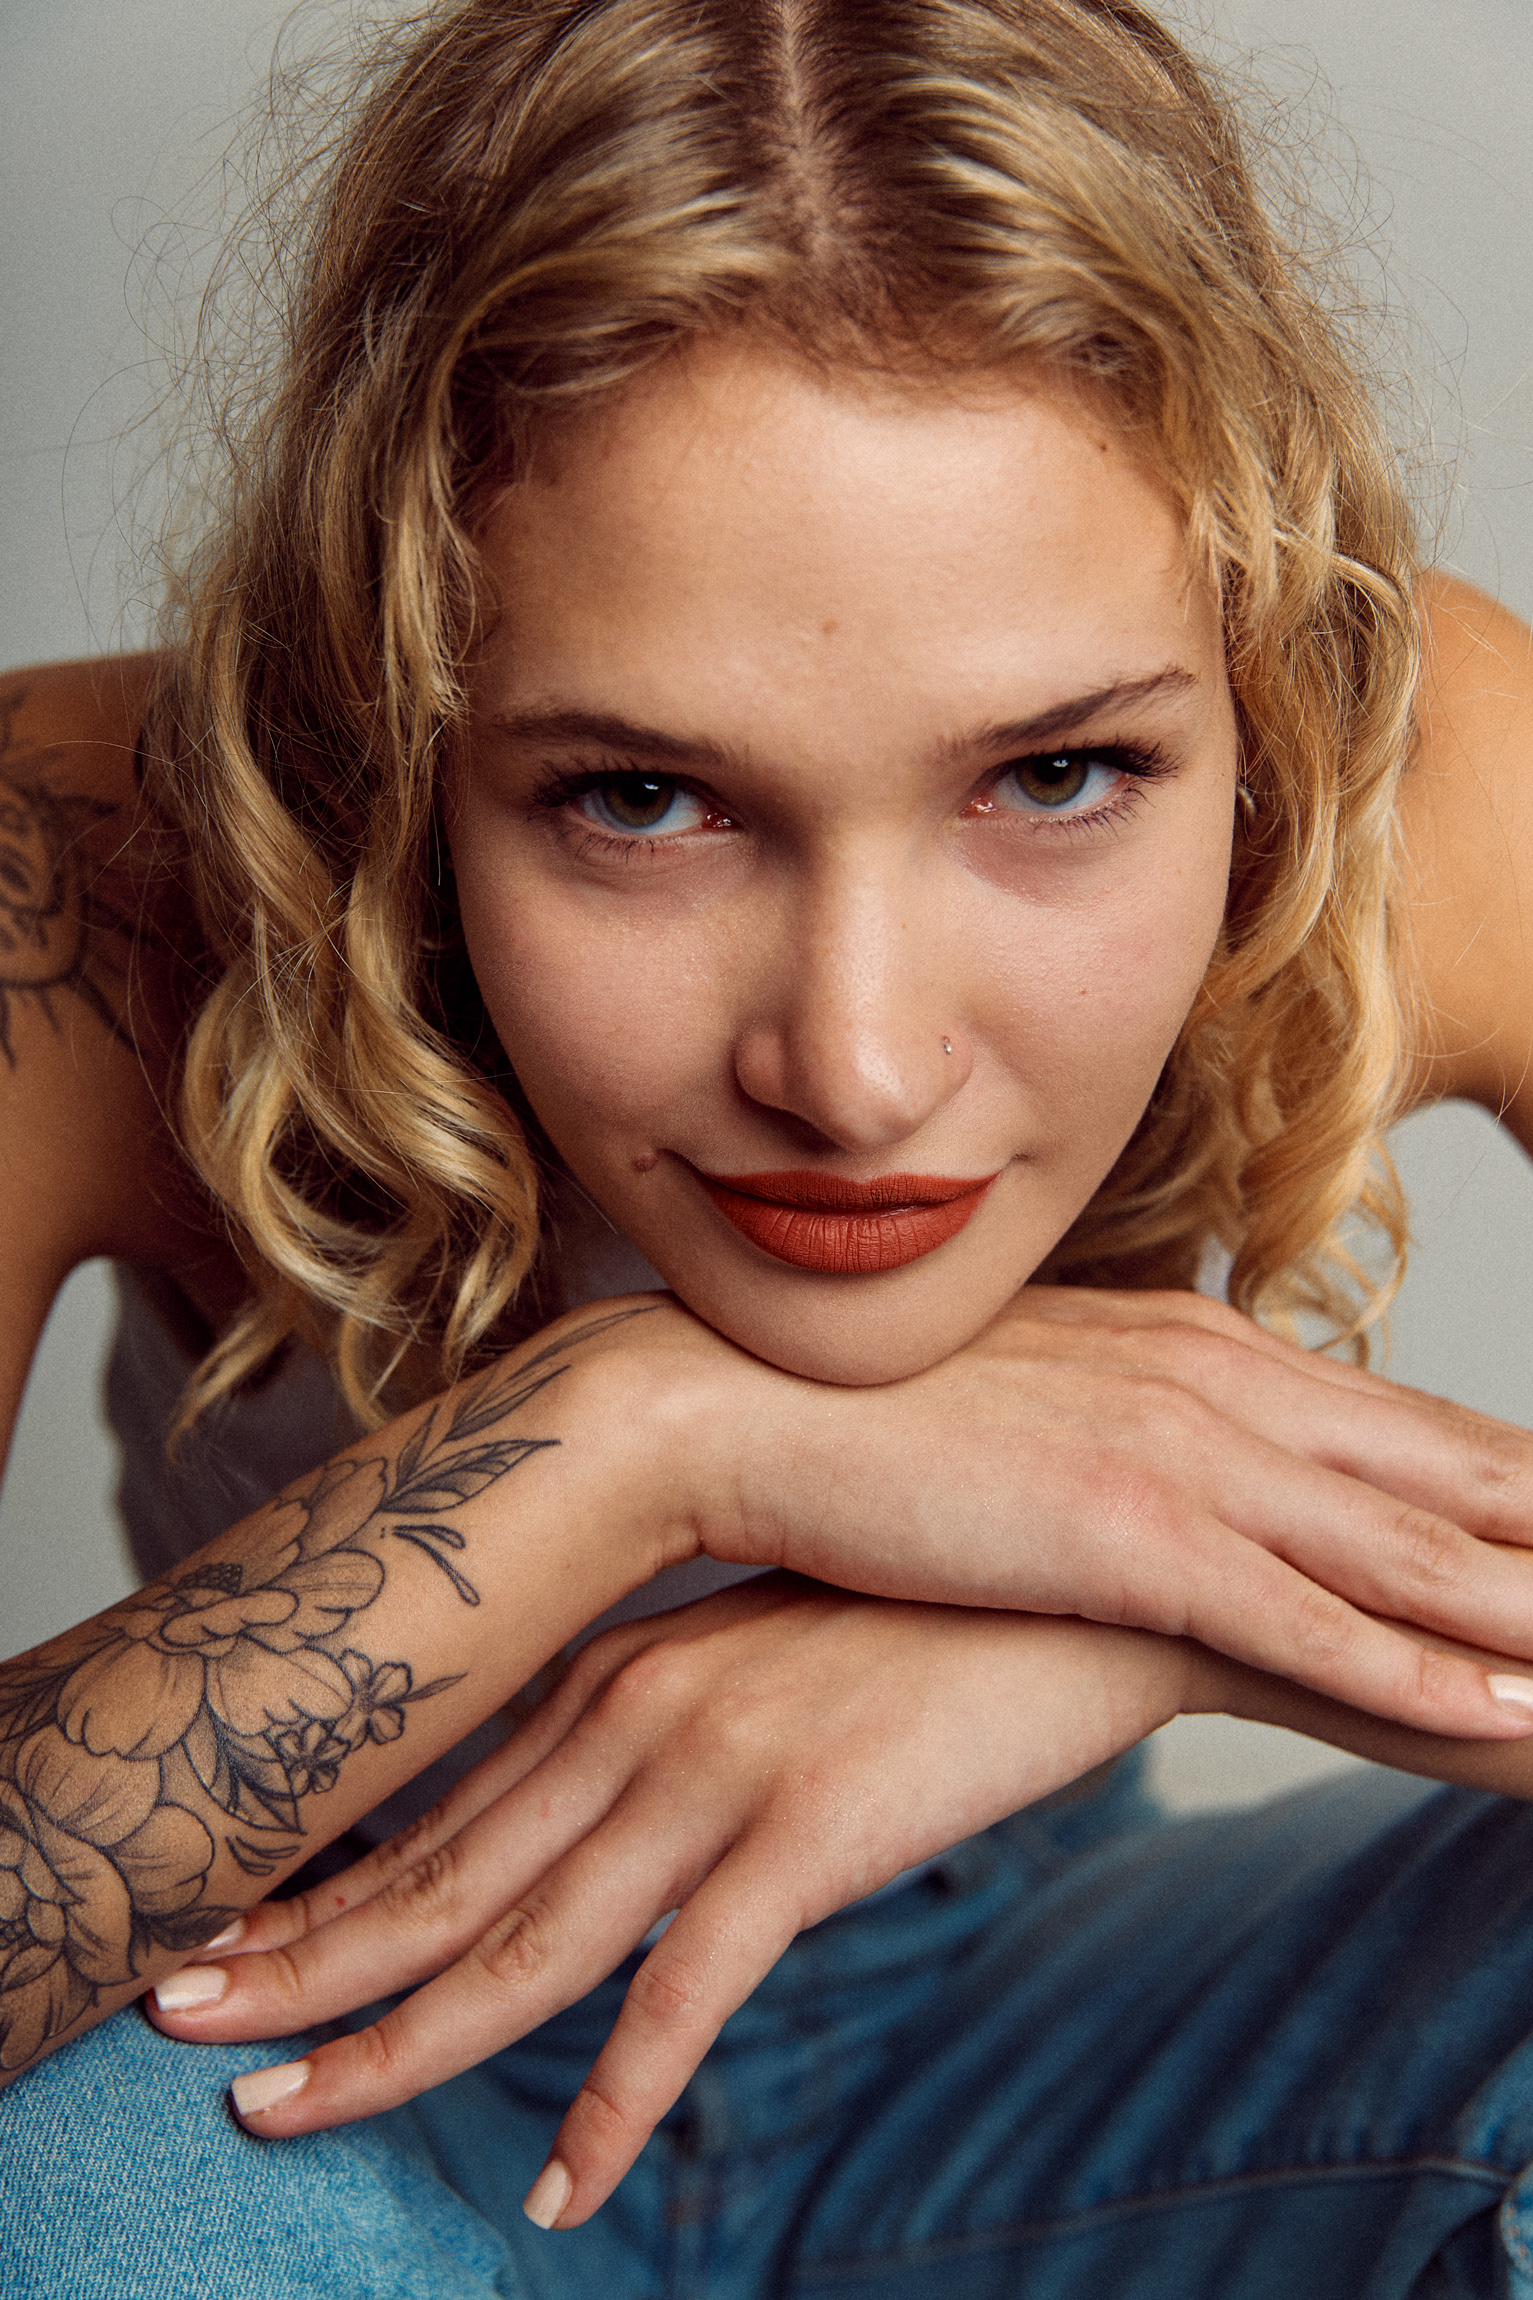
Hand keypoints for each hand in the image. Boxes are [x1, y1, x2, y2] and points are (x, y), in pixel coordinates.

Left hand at [146, 1574, 1194, 2222]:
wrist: (1088, 1564)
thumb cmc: (929, 1617)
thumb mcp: (765, 1660)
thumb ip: (669, 1724)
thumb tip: (599, 1805)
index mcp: (619, 1673)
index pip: (439, 1806)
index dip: (321, 1887)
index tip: (227, 1941)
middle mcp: (636, 1715)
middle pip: (438, 1877)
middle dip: (298, 1965)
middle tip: (169, 2021)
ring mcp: (712, 1771)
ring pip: (517, 1944)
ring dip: (392, 2044)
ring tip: (283, 2119)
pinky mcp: (806, 1831)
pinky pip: (686, 1996)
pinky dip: (615, 2102)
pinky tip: (565, 2183)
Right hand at [688, 1284, 1532, 1736]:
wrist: (738, 1399)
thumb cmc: (872, 1407)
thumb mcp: (1037, 1397)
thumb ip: (1127, 1419)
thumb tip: (1161, 1466)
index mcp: (1200, 1347)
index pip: (1405, 1422)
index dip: (1516, 1477)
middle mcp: (1220, 1384)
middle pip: (1449, 1476)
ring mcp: (1185, 1459)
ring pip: (1414, 1556)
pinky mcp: (1131, 1541)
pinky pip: (1310, 1628)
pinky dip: (1422, 1679)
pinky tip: (1509, 1719)